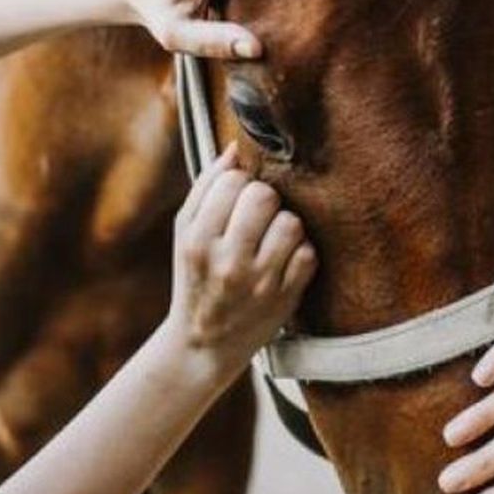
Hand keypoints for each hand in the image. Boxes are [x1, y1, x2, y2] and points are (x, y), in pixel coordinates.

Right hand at [166, 143, 317, 377]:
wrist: (203, 345)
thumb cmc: (196, 277)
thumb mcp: (185, 233)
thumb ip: (206, 187)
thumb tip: (236, 148)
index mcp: (197, 240)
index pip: (232, 181)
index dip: (239, 182)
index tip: (236, 198)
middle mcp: (227, 261)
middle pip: (265, 196)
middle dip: (265, 199)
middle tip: (257, 215)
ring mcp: (260, 282)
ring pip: (292, 222)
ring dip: (286, 225)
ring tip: (271, 239)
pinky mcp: (286, 299)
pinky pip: (309, 253)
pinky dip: (300, 253)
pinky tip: (283, 262)